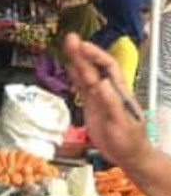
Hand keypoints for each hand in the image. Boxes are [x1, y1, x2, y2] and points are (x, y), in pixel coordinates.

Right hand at [63, 33, 148, 166]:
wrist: (129, 156)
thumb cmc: (128, 141)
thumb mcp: (120, 123)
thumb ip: (110, 102)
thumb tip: (101, 82)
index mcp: (118, 92)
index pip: (107, 66)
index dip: (95, 54)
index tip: (82, 45)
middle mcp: (108, 91)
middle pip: (94, 67)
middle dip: (82, 52)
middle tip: (69, 39)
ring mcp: (99, 98)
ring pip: (86, 75)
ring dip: (77, 61)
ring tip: (66, 46)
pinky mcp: (92, 106)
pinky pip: (81, 88)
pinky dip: (74, 76)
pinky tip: (69, 67)